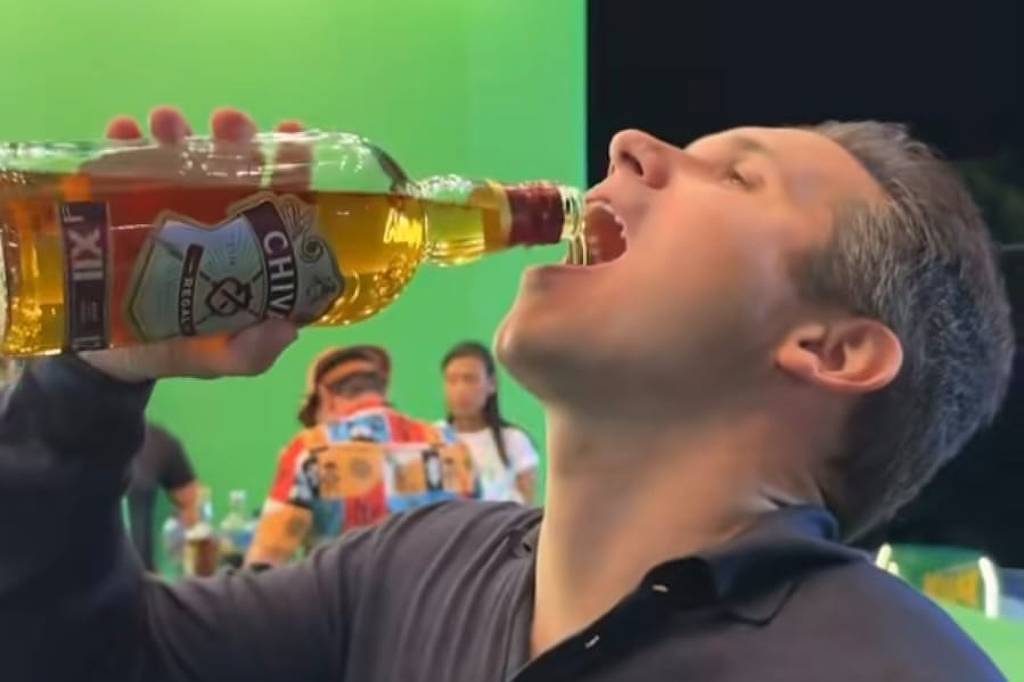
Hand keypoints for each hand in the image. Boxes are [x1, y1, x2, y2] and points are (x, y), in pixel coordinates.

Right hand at [79, 107, 305, 381]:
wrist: (107, 361)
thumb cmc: (176, 347)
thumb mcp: (220, 357)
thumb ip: (251, 351)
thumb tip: (286, 328)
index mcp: (246, 244)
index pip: (277, 194)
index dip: (291, 162)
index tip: (294, 136)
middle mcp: (210, 216)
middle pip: (229, 165)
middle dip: (233, 137)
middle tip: (227, 125)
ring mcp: (163, 207)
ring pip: (175, 157)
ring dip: (174, 133)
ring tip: (165, 125)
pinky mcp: (116, 209)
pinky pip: (116, 169)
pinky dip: (120, 146)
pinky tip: (122, 134)